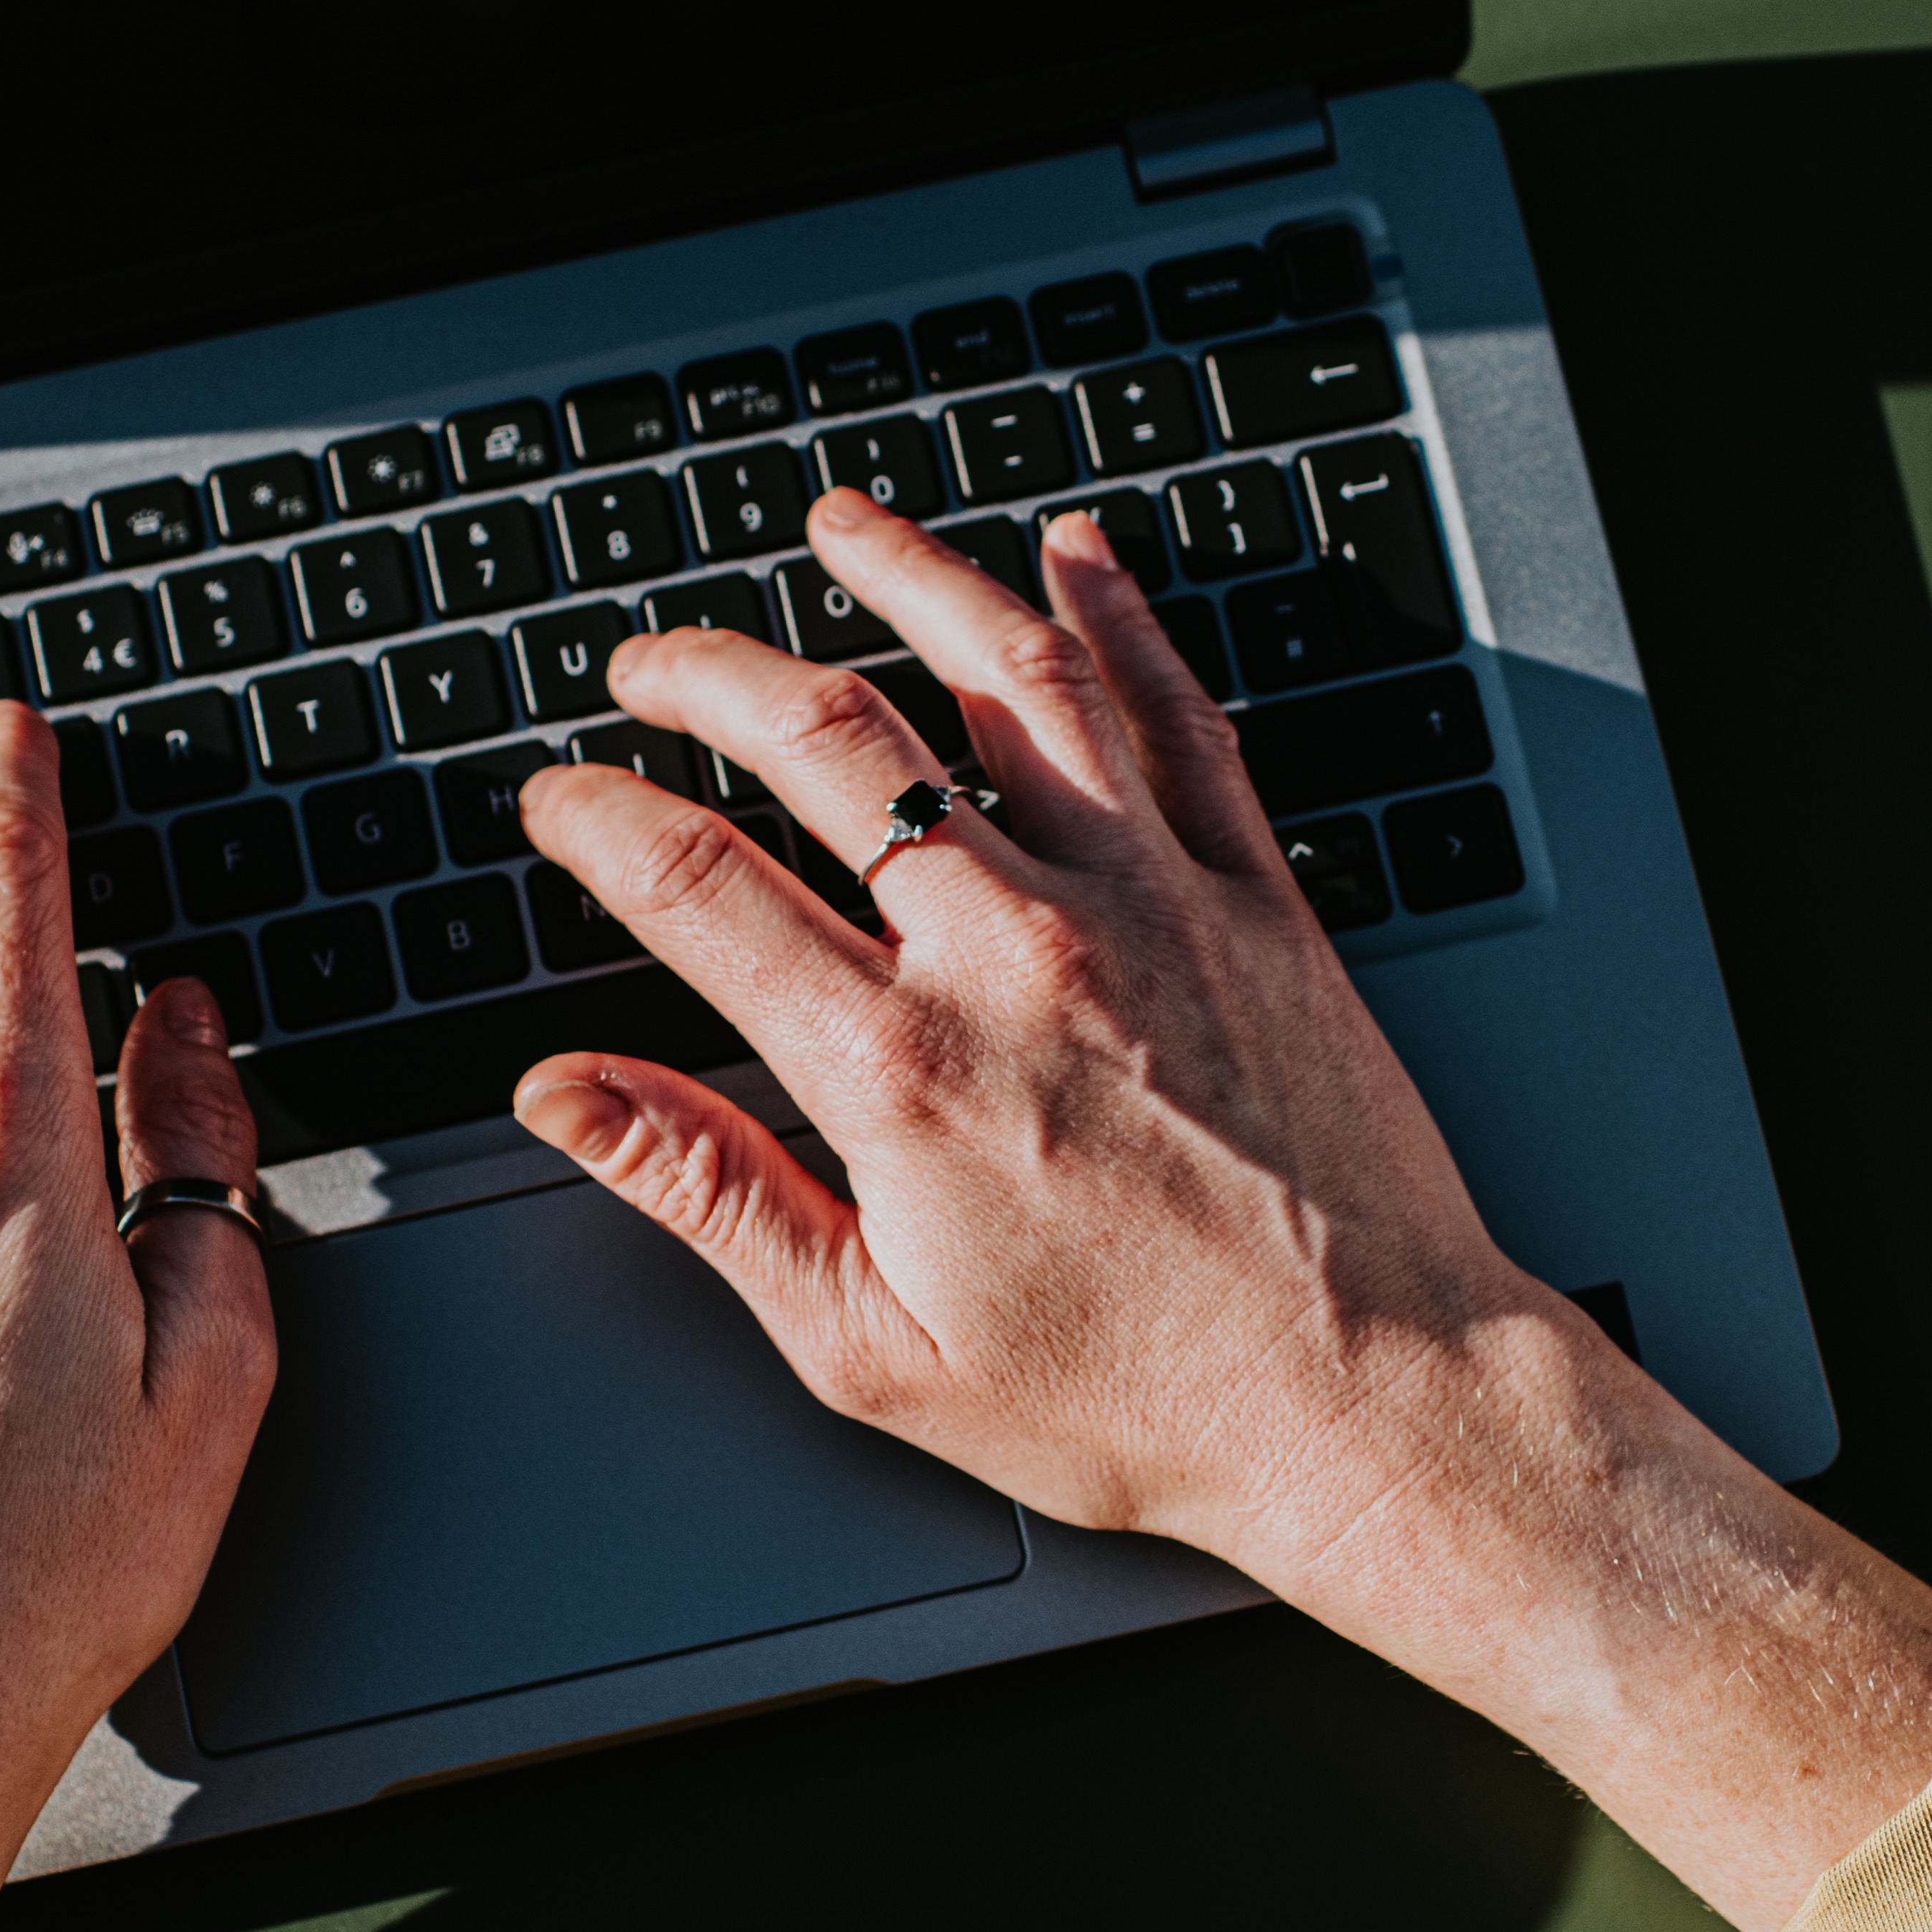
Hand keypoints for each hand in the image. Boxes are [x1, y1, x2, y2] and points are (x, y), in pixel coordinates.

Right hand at [514, 488, 1931, 1931]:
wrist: (1372, 1398)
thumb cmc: (1141, 1399)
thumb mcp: (877, 1347)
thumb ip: (712, 1195)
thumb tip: (570, 1099)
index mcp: (901, 1070)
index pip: (695, 886)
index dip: (597, 818)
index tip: (559, 799)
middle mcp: (1017, 953)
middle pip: (830, 742)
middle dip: (711, 676)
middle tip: (653, 667)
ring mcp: (1148, 905)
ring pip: (1006, 676)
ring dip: (910, 578)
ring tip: (841, 531)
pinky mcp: (1255, 900)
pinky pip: (1178, 716)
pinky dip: (1118, 619)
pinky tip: (1075, 559)